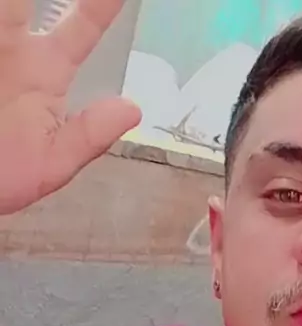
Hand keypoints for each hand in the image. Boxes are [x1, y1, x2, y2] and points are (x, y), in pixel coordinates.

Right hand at [0, 0, 140, 212]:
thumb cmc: (1, 177)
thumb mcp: (50, 164)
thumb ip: (89, 136)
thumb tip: (133, 110)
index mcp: (44, 71)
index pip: (83, 29)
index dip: (102, 5)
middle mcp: (13, 47)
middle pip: (26, 0)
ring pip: (6, 8)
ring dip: (13, 3)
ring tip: (18, 3)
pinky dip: (0, 14)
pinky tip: (5, 15)